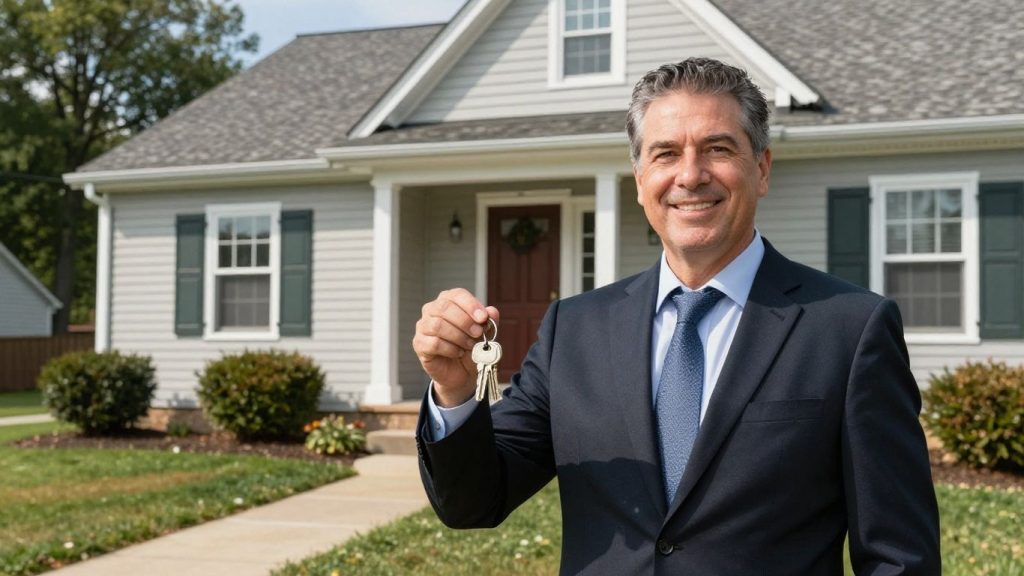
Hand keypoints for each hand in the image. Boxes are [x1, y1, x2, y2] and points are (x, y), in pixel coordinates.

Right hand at [412, 288, 499, 406]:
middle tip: (478, 333)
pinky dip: (450, 349)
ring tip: (470, 345)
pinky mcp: (419, 344)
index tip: (483, 318)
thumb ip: (489, 321)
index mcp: (448, 301)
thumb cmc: (470, 347)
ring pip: (437, 325)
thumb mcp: (484, 334)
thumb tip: (492, 311)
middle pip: (445, 307)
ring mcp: (423, 326)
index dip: (471, 305)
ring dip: (458, 336)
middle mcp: (432, 310)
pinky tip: (458, 353)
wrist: (461, 372)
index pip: (457, 294)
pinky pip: (433, 343)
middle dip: (465, 321)